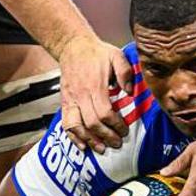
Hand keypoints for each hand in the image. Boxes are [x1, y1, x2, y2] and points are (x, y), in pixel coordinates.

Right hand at [57, 36, 132, 151]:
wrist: (73, 46)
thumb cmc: (97, 53)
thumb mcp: (116, 55)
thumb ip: (126, 72)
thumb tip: (130, 91)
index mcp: (95, 85)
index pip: (105, 112)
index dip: (115, 125)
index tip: (124, 130)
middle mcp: (80, 95)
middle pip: (92, 123)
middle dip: (106, 136)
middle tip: (117, 143)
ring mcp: (71, 99)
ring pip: (76, 126)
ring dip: (89, 140)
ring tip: (102, 149)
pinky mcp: (65, 102)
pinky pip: (66, 123)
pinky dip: (73, 137)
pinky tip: (82, 145)